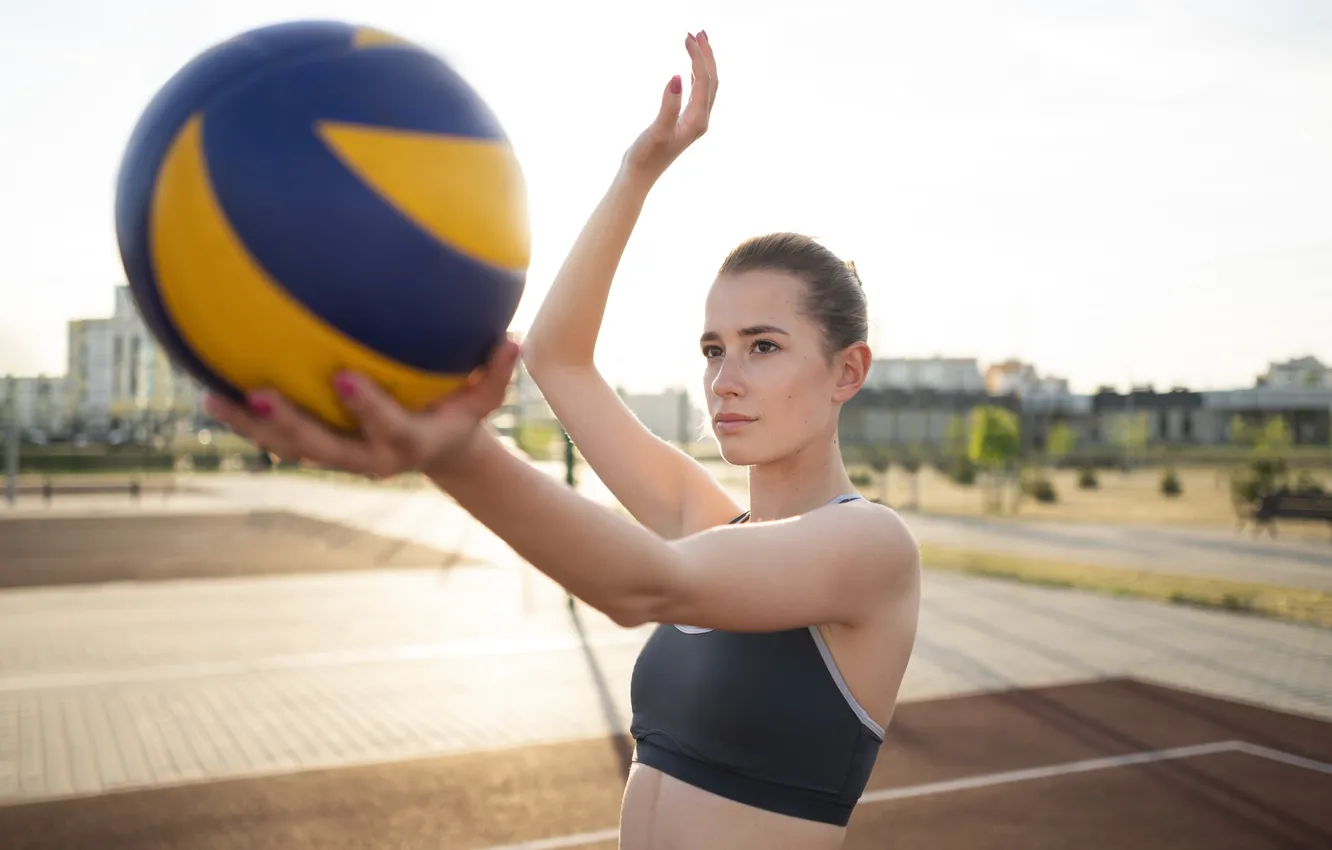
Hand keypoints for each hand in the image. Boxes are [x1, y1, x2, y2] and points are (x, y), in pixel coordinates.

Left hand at [202, 339, 520, 478]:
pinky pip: (275, 436)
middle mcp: (365, 457)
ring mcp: (335, 455)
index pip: (387, 428)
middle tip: (259, 394)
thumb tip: (512, 339)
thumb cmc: (458, 414)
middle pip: (322, 448)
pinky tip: (208, 386)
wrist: (433, 452)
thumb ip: (494, 373)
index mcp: (407, 443)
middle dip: (289, 425)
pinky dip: (244, 417)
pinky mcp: (314, 448)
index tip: (341, 377)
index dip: (365, 408)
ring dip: (250, 427)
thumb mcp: (483, 399)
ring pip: (287, 448)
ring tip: (210, 398)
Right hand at [622, 30, 718, 180]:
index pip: (704, 80)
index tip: (687, 36)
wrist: (638, 177)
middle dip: (707, 55)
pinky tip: (689, 69)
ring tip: (696, 42)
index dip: (698, 56)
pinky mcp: (685, 123)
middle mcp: (700, 120)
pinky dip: (696, 75)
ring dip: (703, 63)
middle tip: (698, 31)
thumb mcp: (656, 130)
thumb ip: (668, 105)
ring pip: (706, 86)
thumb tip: (677, 77)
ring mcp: (694, 122)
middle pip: (711, 80)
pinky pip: (697, 94)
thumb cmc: (645, 156)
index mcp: (697, 120)